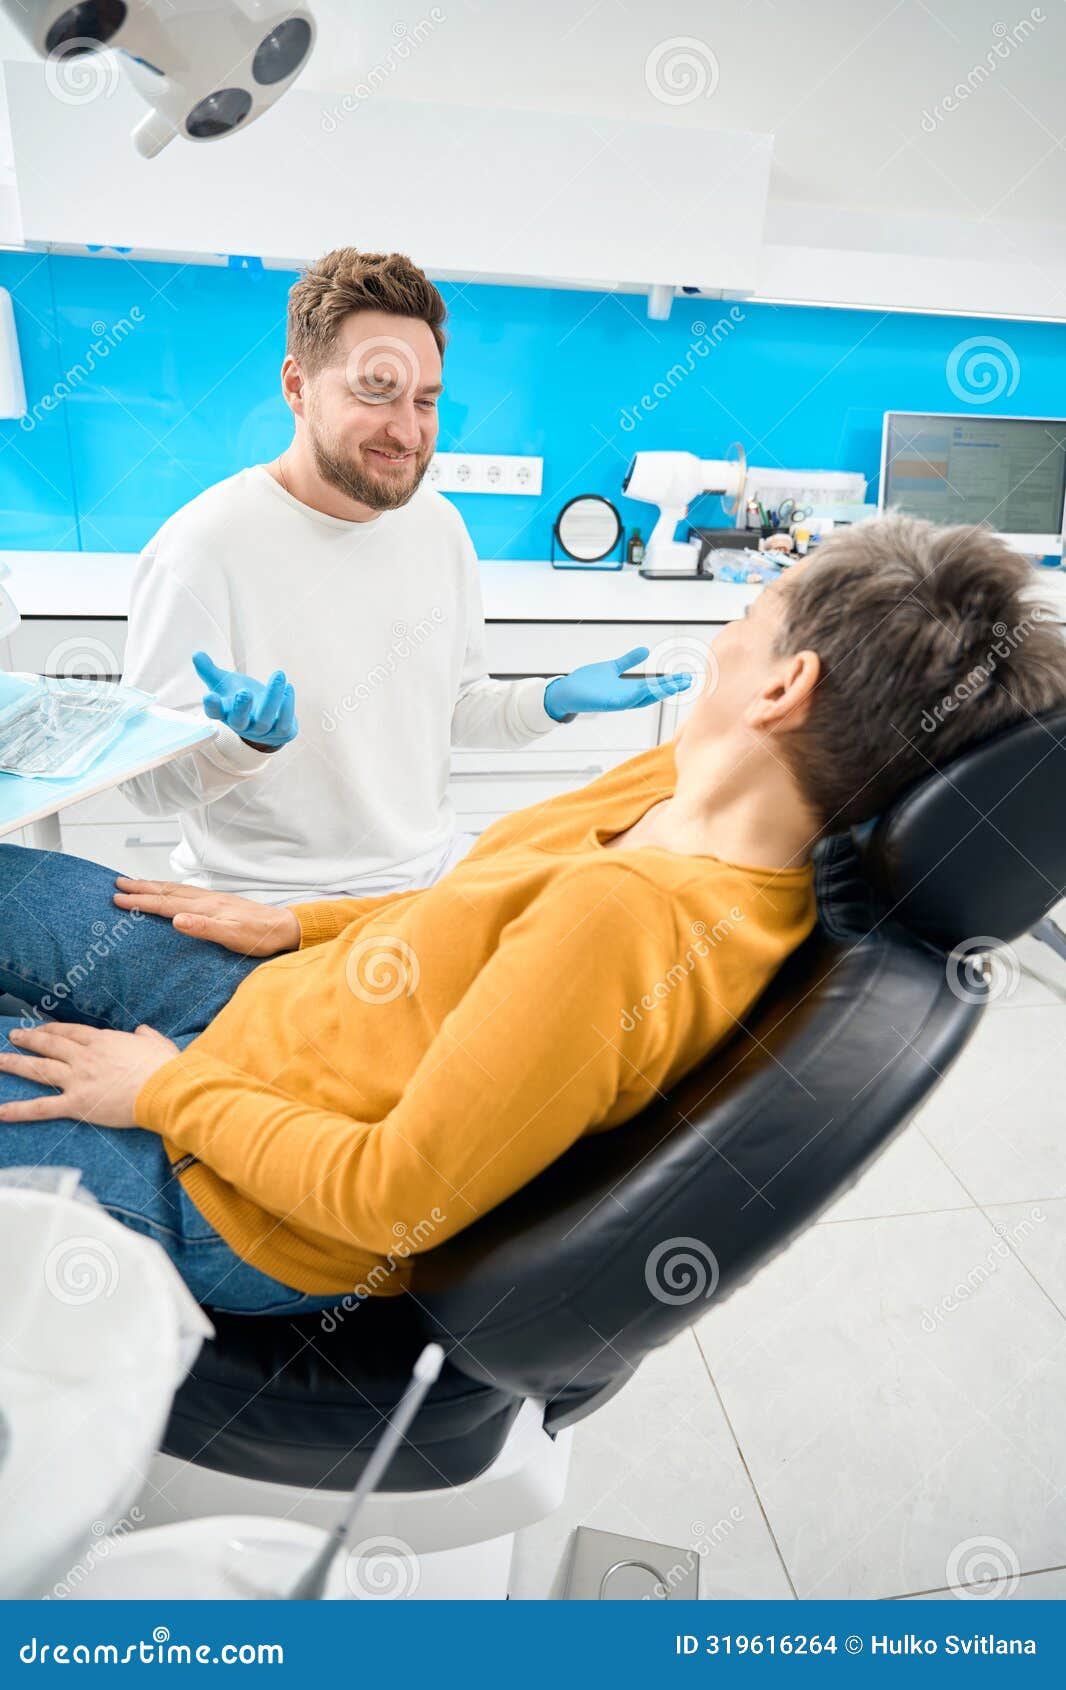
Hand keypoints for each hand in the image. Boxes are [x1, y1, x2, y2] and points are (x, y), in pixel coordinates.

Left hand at [0, 1023, 178, 1127]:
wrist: (163, 1088)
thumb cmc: (165, 1067)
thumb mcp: (158, 1043)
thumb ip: (147, 1035)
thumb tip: (142, 1030)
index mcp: (104, 1041)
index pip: (70, 1032)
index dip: (52, 1029)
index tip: (41, 1029)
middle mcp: (85, 1057)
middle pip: (50, 1045)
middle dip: (29, 1039)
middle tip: (13, 1036)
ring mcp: (78, 1079)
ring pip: (39, 1069)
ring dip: (15, 1064)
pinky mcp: (76, 1104)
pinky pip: (42, 1107)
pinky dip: (19, 1110)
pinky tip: (1, 1111)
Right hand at [113, 878, 300, 956]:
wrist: (284, 927)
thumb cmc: (259, 936)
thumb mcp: (232, 936)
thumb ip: (204, 928)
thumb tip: (176, 919)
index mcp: (206, 907)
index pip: (166, 903)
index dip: (141, 901)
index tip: (118, 898)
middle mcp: (206, 900)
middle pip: (167, 891)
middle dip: (141, 887)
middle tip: (117, 883)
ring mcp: (212, 899)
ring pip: (176, 889)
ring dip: (153, 886)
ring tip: (135, 883)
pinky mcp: (219, 903)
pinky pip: (186, 892)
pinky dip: (170, 889)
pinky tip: (168, 892)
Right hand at [192, 651, 297, 748]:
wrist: (267, 720)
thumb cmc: (240, 697)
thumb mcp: (225, 683)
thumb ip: (210, 670)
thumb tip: (196, 654)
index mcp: (225, 712)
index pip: (214, 713)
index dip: (212, 706)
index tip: (209, 695)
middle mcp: (242, 725)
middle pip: (238, 721)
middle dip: (241, 707)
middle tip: (244, 692)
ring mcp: (261, 731)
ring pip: (265, 720)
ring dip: (272, 697)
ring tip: (278, 674)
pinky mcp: (280, 733)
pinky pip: (284, 724)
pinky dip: (287, 706)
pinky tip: (288, 687)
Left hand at [543, 647, 692, 720]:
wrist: (566, 692)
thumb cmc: (588, 683)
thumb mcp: (612, 668)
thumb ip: (628, 661)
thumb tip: (645, 650)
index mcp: (629, 690)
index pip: (654, 687)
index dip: (670, 683)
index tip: (685, 677)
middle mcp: (626, 698)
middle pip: (652, 693)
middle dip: (670, 687)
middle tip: (687, 681)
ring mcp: (617, 701)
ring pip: (642, 697)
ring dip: (658, 691)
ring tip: (674, 684)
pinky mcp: (606, 703)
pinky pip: (624, 701)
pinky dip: (636, 695)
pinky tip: (646, 688)